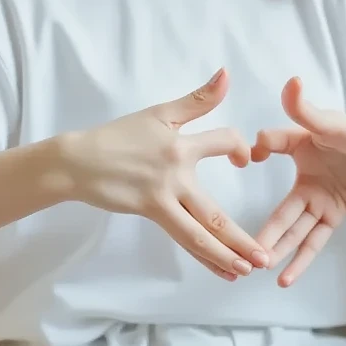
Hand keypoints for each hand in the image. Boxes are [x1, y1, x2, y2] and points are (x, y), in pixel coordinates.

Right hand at [57, 68, 268, 280]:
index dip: (239, 148)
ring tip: (248, 270)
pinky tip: (221, 269)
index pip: (224, 142)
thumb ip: (197, 99)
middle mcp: (177, 174)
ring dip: (226, 255)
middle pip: (216, 213)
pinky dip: (204, 256)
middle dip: (242, 238)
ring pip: (200, 234)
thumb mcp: (159, 114)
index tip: (245, 159)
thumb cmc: (118, 136)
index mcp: (182, 145)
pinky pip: (183, 238)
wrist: (79, 159)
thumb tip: (226, 75)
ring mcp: (163, 197)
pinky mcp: (150, 211)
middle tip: (266, 258)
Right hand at [252, 77, 345, 286]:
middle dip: (263, 228)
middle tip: (239, 246)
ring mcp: (318, 197)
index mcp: (303, 144)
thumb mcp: (340, 127)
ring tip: (257, 266)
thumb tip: (292, 82)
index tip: (251, 154)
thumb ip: (310, 112)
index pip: (275, 143)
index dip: (263, 147)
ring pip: (294, 227)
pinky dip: (301, 259)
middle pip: (281, 206)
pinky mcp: (332, 214)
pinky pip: (314, 239)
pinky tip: (285, 277)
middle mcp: (305, 172)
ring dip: (277, 247)